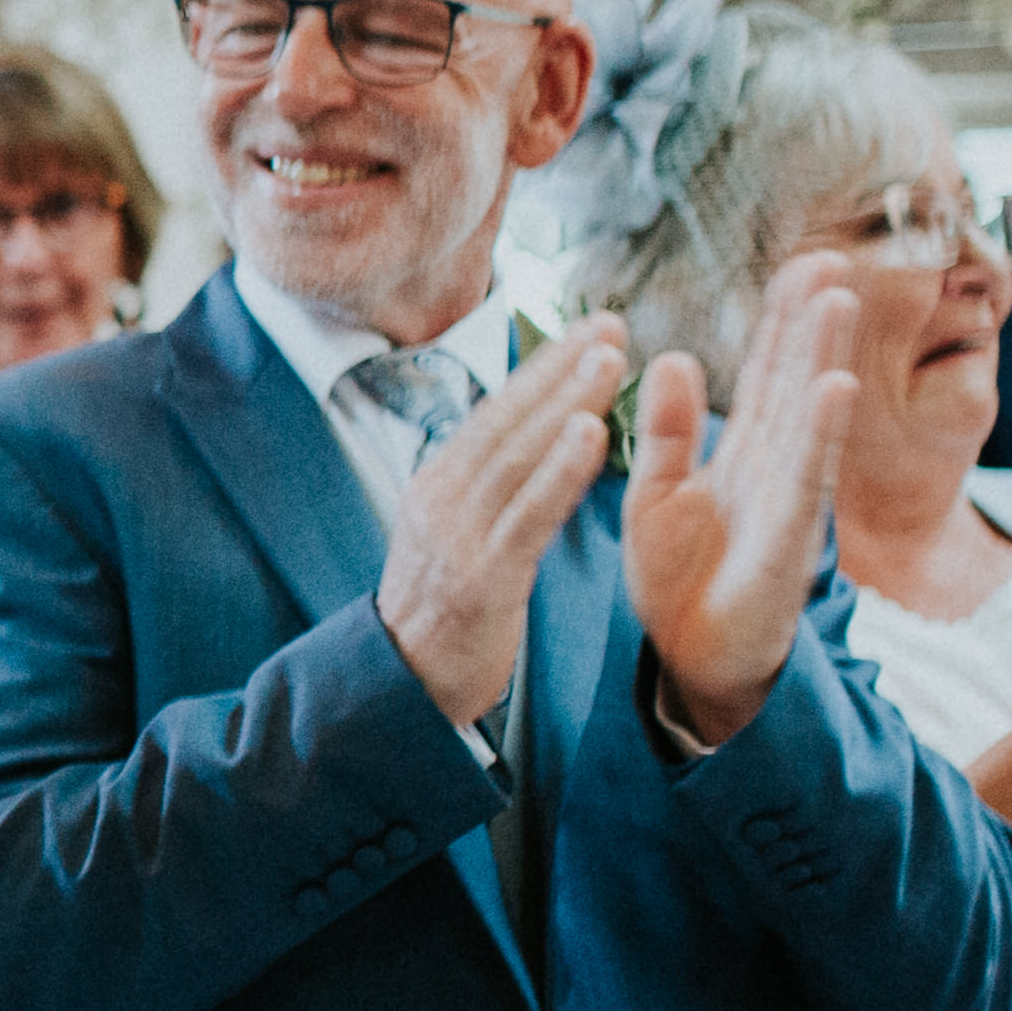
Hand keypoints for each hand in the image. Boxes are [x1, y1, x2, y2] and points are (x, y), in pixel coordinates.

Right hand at [373, 322, 628, 729]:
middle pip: (508, 419)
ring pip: (519, 455)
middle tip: (612, 321)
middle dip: (561, 366)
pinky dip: (560, 469)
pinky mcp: (480, 578)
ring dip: (567, 400)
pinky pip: (527, 513)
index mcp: (439, 484)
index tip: (592, 326)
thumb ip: (489, 491)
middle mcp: (442, 498)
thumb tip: (532, 443)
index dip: (545, 365)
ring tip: (610, 358)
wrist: (399, 689)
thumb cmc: (444, 614)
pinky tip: (592, 433)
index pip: (498, 411)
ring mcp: (457, 536)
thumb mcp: (457, 538)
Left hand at [627, 261, 861, 745]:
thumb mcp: (656, 492)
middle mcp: (774, 469)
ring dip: (822, 356)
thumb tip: (674, 357)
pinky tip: (833, 388)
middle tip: (831, 257)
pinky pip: (804, 479)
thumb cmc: (681, 579)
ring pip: (806, 417)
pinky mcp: (787, 542)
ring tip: (836, 298)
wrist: (689, 662)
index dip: (783, 320)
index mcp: (742, 453)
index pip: (767, 373)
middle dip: (811, 321)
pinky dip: (818, 433)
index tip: (802, 263)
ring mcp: (786, 502)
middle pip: (795, 381)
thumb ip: (665, 429)